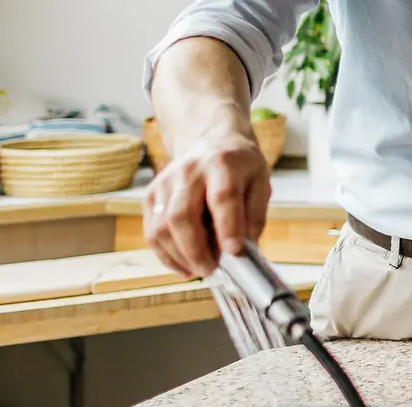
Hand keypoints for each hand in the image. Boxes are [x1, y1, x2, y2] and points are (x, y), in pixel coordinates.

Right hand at [142, 137, 270, 277]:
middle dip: (196, 250)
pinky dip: (166, 254)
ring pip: (161, 227)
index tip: (234, 253)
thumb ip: (254, 215)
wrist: (211, 141)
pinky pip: (151, 231)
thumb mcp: (260, 182)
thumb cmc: (239, 166)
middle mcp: (189, 171)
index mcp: (223, 164)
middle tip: (212, 270)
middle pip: (182, 215)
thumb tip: (244, 250)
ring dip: (179, 257)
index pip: (223, 197)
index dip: (228, 227)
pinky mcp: (151, 195)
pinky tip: (184, 265)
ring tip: (200, 270)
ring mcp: (165, 183)